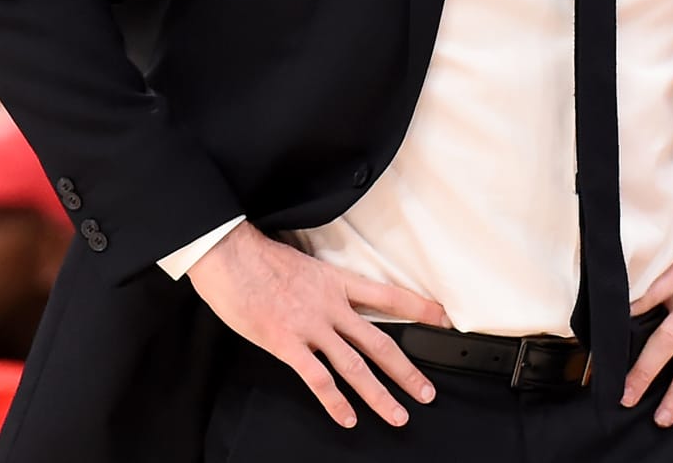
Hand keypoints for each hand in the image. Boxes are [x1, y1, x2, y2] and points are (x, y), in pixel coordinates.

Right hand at [187, 221, 451, 428]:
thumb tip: (334, 303)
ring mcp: (310, 326)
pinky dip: (335, 401)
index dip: (419, 308)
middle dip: (406, 371)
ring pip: (355, 366)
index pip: (389, 296)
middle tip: (426, 393)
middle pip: (379, 341)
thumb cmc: (261, 259)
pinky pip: (317, 379)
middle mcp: (331, 305)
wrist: (230, 255)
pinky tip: (347, 418)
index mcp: (337, 282)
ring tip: (397, 415)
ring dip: (379, 394)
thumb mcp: (306, 266)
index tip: (443, 320)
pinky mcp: (286, 343)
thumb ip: (324, 288)